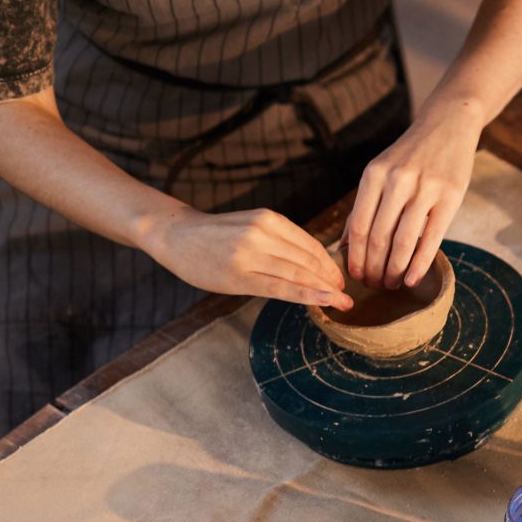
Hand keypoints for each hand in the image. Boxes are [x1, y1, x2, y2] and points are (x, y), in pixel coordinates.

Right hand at [141, 205, 350, 308]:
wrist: (175, 235)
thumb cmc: (216, 235)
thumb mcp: (251, 225)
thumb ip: (280, 240)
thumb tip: (316, 263)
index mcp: (269, 218)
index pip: (310, 244)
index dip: (330, 264)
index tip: (341, 280)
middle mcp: (262, 233)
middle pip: (308, 260)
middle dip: (331, 280)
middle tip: (346, 296)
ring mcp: (250, 253)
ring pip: (298, 274)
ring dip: (325, 290)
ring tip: (341, 303)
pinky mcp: (239, 275)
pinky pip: (280, 287)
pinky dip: (307, 295)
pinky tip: (325, 301)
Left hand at [344, 104, 482, 290]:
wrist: (448, 124)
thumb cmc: (411, 154)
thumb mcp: (381, 170)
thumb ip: (365, 205)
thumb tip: (345, 244)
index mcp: (374, 174)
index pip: (358, 225)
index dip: (354, 257)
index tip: (354, 276)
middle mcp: (397, 181)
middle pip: (378, 237)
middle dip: (373, 268)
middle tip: (373, 285)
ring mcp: (425, 189)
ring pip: (403, 242)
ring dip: (395, 270)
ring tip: (392, 284)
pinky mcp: (450, 198)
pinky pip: (431, 239)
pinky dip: (419, 264)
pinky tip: (413, 279)